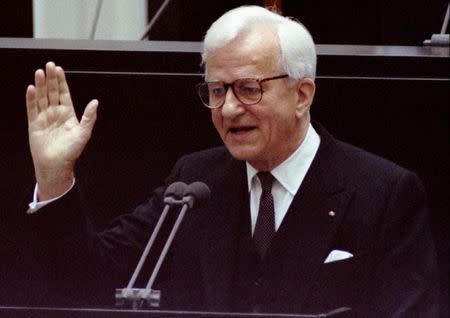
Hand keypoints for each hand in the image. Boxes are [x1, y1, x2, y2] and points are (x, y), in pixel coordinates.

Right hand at [26, 62, 97, 199]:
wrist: (57, 165)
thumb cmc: (71, 151)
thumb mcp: (84, 133)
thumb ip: (89, 117)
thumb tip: (95, 102)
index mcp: (68, 114)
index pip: (64, 93)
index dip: (61, 81)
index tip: (59, 69)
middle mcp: (56, 113)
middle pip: (52, 92)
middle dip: (50, 79)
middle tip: (49, 65)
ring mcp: (44, 117)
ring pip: (41, 97)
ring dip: (40, 85)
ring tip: (39, 73)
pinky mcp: (34, 124)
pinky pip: (32, 108)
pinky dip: (31, 98)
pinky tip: (31, 89)